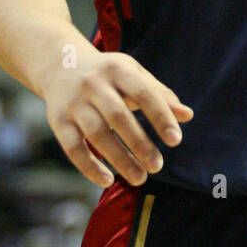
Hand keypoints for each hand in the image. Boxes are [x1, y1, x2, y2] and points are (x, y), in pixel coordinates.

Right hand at [44, 48, 192, 187]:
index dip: (160, 117)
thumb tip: (188, 115)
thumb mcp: (133, 75)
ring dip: (119, 159)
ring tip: (139, 177)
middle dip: (140, 143)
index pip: (143, 93)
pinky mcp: (58, 121)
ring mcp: (73, 103)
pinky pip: (72, 147)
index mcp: (117, 69)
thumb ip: (160, 95)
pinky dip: (89, 166)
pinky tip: (107, 181)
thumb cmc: (108, 75)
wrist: (60, 65)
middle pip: (118, 116)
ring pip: (97, 134)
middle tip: (157, 166)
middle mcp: (93, 84)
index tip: (175, 140)